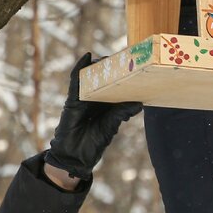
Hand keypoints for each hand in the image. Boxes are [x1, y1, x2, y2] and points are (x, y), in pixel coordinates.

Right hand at [44, 53, 141, 180]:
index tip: (133, 65)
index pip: (114, 86)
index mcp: (104, 105)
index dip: (122, 76)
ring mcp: (82, 99)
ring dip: (97, 65)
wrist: (76, 156)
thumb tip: (139, 103)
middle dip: (110, 67)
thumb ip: (121, 113)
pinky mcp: (72, 100)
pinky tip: (87, 57)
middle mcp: (93, 99)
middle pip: (101, 79)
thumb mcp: (111, 126)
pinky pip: (76, 81)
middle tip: (123, 57)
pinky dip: (80, 68)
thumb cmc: (93, 143)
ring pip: (89, 77)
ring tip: (107, 56)